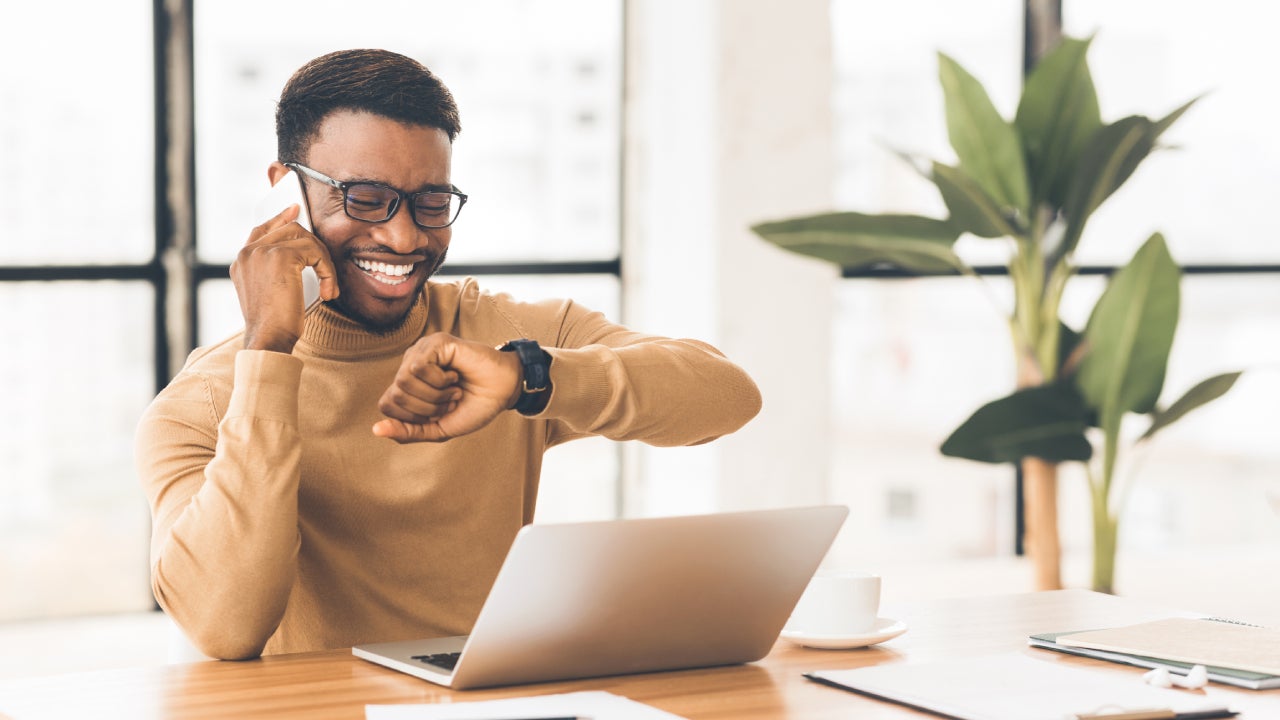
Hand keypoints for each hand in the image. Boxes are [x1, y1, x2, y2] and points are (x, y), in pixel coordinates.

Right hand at [230, 205, 339, 353]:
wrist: (268, 338)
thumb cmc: (273, 323)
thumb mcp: (270, 291)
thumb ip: (275, 269)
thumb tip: (302, 252)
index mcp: (241, 261)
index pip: (261, 229)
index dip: (280, 218)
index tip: (295, 210)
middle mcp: (248, 252)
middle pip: (289, 229)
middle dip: (314, 247)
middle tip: (326, 270)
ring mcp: (262, 252)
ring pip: (306, 239)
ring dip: (324, 263)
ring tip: (328, 287)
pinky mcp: (281, 256)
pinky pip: (316, 252)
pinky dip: (328, 272)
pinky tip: (328, 292)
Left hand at [373, 333, 523, 442]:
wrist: (503, 391)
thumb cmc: (473, 406)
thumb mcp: (438, 428)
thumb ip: (409, 431)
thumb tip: (376, 430)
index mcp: (408, 384)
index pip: (387, 405)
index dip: (413, 417)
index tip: (439, 412)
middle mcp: (410, 364)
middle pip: (395, 395)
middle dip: (427, 407)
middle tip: (450, 400)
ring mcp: (422, 351)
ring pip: (404, 381)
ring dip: (435, 395)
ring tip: (453, 389)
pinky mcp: (435, 342)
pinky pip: (418, 367)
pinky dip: (439, 380)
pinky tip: (454, 375)